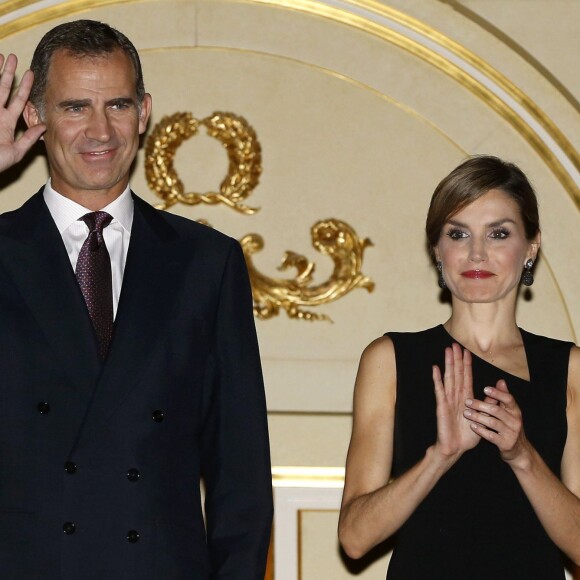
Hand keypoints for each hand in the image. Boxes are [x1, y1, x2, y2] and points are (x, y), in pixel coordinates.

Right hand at [0, 53, 44, 172]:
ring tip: (0, 55)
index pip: (18, 100)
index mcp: (7, 122)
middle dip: (8, 72)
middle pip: (2, 88)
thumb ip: (29, 138)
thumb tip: (44, 126)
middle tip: (13, 57)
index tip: (31, 73)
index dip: (25, 87)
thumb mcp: (16, 151)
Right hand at [432, 343, 479, 459]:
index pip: (466, 376)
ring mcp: (448, 399)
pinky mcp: (441, 406)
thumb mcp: (483, 418)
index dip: (466, 363)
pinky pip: (439, 390)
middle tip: (455, 344)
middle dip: (456, 359)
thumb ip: (489, 404)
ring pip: (449, 377)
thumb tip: (496, 392)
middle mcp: (456, 396)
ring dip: (448, 364)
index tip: (466, 350)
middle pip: (457, 373)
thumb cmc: (467, 435)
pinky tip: (435, 368)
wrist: (455, 448)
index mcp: (466, 398)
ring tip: (447, 350)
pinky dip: (437, 379)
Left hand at [464, 380, 530, 466]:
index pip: (508, 399)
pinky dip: (481, 430)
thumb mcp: (509, 412)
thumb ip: (503, 397)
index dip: (497, 393)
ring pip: (492, 422)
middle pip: (497, 410)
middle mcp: (515, 421)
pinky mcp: (506, 444)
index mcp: (516, 411)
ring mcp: (511, 433)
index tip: (484, 389)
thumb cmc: (509, 426)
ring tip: (466, 413)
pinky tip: (472, 426)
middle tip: (467, 402)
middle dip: (480, 405)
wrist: (519, 450)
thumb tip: (501, 381)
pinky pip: (491, 435)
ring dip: (478, 417)